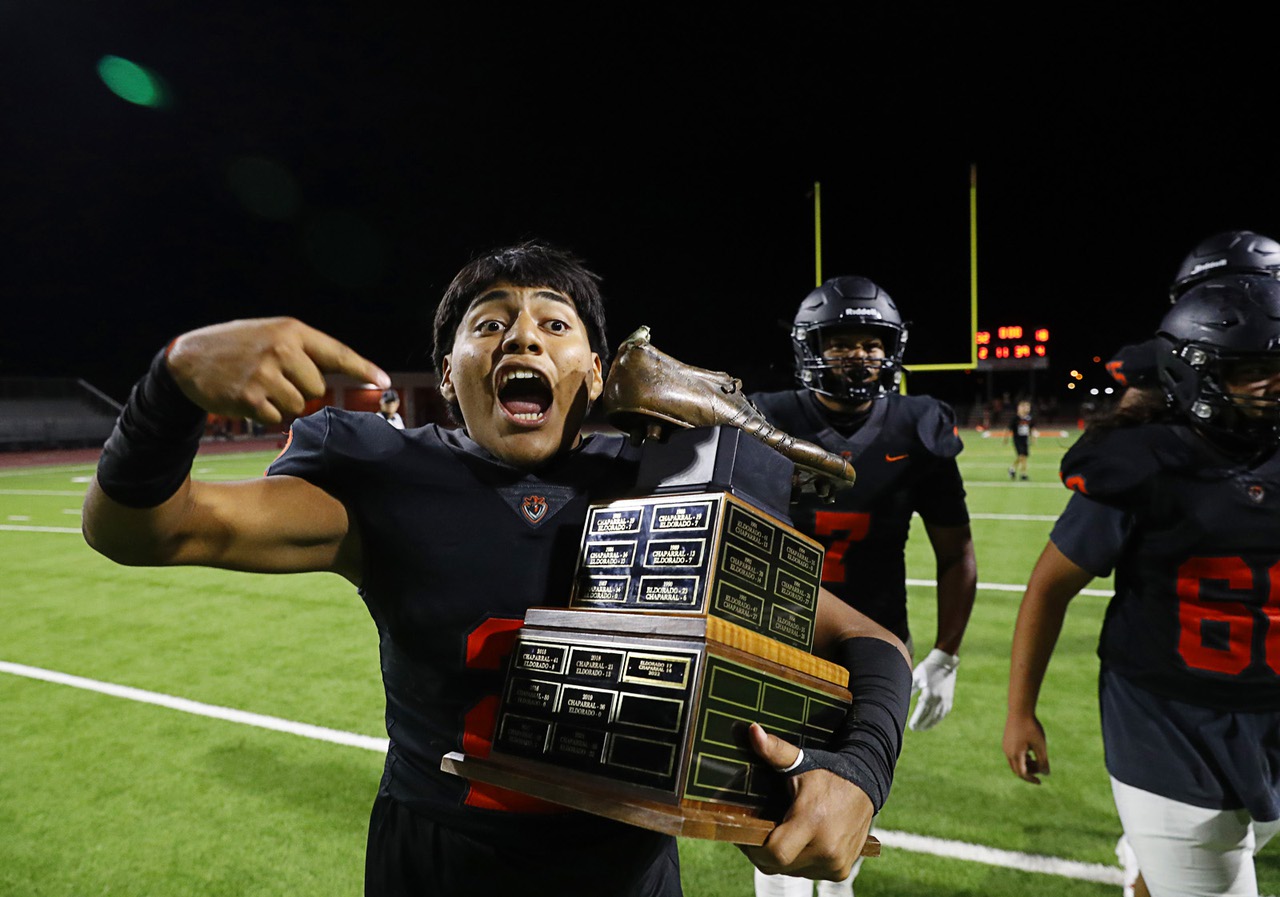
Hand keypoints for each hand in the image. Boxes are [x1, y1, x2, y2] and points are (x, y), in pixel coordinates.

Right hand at [166, 317, 388, 424]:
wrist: (188, 358)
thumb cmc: (238, 347)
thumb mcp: (271, 335)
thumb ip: (303, 351)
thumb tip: (337, 375)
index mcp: (291, 331)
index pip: (336, 352)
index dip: (362, 368)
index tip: (384, 381)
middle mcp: (281, 349)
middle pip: (317, 388)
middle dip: (300, 389)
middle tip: (274, 378)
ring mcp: (265, 374)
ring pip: (297, 405)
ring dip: (281, 403)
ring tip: (258, 386)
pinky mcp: (250, 397)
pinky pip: (275, 417)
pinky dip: (264, 413)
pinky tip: (246, 396)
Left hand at [738, 724, 872, 880]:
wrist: (866, 784)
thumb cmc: (829, 772)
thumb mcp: (801, 761)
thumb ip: (774, 750)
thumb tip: (752, 730)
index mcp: (812, 821)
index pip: (774, 853)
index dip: (753, 847)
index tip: (746, 832)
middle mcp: (826, 848)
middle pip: (778, 865)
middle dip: (764, 851)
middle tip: (759, 831)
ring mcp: (835, 862)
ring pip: (791, 871)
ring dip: (783, 857)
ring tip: (781, 833)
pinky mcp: (840, 871)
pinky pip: (808, 873)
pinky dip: (799, 862)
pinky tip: (800, 842)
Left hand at [908, 648, 957, 730]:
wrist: (944, 662)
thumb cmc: (927, 669)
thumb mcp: (916, 678)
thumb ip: (910, 690)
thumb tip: (902, 700)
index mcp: (929, 695)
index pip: (921, 712)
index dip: (916, 720)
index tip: (911, 726)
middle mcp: (938, 700)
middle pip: (929, 717)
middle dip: (922, 724)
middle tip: (914, 729)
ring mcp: (945, 700)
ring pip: (937, 717)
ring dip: (930, 724)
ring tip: (922, 728)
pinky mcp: (949, 699)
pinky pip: (943, 713)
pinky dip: (938, 719)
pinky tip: (933, 722)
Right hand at [1002, 712, 1049, 783]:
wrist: (1019, 710)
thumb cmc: (1031, 727)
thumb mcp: (1040, 745)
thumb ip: (1043, 761)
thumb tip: (1046, 774)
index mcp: (1016, 755)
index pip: (1022, 774)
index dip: (1031, 779)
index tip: (1040, 782)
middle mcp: (1008, 752)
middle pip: (1017, 770)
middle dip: (1029, 772)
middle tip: (1040, 769)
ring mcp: (1005, 746)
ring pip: (1014, 762)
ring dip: (1025, 765)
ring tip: (1037, 759)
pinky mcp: (1006, 741)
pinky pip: (1012, 755)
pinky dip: (1021, 758)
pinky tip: (1030, 752)